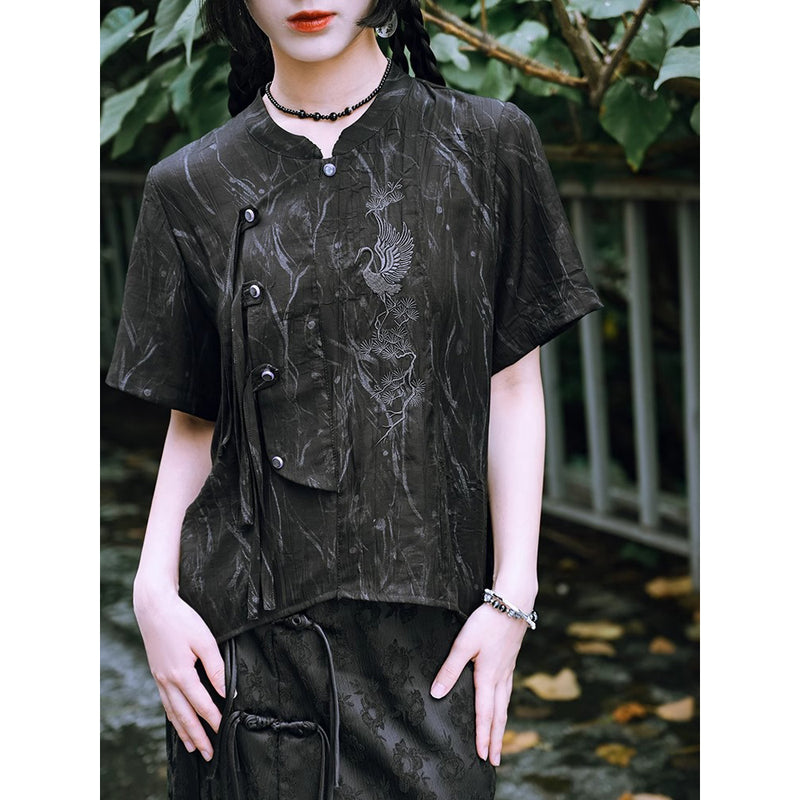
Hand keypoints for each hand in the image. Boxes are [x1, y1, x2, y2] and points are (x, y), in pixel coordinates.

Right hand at [133, 586, 225, 760]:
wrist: (153, 607)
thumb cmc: (181, 620)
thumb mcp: (204, 639)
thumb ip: (216, 666)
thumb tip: (226, 690)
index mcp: (181, 674)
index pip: (201, 703)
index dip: (213, 718)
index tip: (222, 730)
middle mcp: (168, 681)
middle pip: (184, 716)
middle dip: (197, 736)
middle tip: (208, 753)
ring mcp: (160, 678)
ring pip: (173, 712)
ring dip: (183, 731)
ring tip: (193, 746)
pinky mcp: (157, 673)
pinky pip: (166, 702)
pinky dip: (173, 716)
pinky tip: (178, 721)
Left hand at [429, 604, 526, 765]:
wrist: (513, 603)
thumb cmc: (487, 621)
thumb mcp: (464, 643)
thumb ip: (450, 668)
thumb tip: (437, 693)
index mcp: (488, 677)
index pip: (485, 714)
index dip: (483, 736)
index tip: (482, 756)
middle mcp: (501, 678)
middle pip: (499, 715)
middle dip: (496, 739)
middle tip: (495, 761)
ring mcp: (508, 669)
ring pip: (505, 704)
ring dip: (502, 724)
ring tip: (500, 740)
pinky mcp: (510, 660)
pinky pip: (508, 691)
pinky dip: (505, 705)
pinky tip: (503, 703)